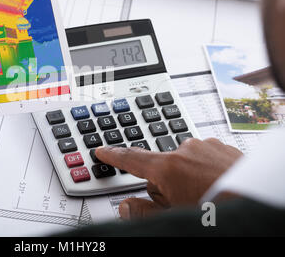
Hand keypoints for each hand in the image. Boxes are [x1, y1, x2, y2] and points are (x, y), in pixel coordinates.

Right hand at [95, 137, 242, 220]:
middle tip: (181, 203)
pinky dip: (204, 171)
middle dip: (165, 183)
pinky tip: (216, 186)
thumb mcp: (174, 218)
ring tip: (205, 197)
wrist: (262, 202)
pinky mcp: (222, 147)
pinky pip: (202, 158)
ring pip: (183, 162)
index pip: (131, 158)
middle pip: (161, 166)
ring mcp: (206, 146)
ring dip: (186, 177)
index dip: (113, 155)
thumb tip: (127, 206)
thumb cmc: (221, 212)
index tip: (102, 150)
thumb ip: (143, 212)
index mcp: (169, 167)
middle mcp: (186, 150)